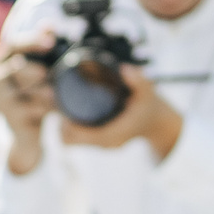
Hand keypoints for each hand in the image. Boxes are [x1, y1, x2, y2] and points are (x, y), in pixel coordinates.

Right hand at [0, 44, 55, 172]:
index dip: (32, 41)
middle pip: (18, 66)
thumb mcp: (36, 68)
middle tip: (47, 76)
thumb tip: (48, 23)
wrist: (24, 134)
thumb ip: (40, 45)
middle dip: (38, 71)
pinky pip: (36, 106)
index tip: (51, 41)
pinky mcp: (11, 117)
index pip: (13, 45)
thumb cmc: (31, 94)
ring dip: (46, 90)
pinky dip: (49, 106)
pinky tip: (55, 108)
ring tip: (53, 94)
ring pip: (28, 87)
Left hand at [55, 66, 182, 160]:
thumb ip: (138, 81)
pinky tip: (68, 112)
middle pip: (69, 140)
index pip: (78, 137)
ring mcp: (102, 144)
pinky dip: (69, 128)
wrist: (157, 122)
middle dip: (60, 123)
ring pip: (70, 141)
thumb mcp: (148, 91)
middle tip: (57, 103)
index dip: (65, 124)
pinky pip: (76, 139)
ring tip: (60, 106)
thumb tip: (125, 69)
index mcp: (114, 134)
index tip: (61, 106)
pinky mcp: (99, 141)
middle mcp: (106, 143)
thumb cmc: (149, 105)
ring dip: (62, 126)